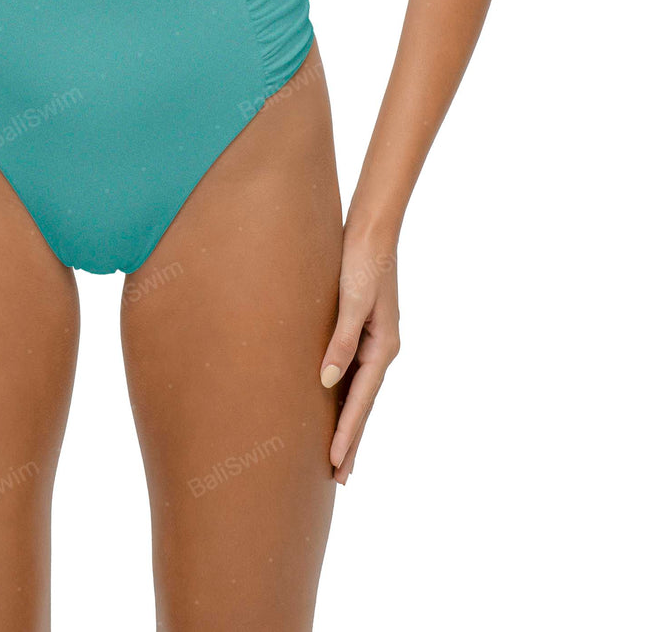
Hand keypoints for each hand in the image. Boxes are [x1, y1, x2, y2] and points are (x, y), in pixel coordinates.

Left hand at [319, 216, 400, 484]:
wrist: (371, 230)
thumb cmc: (361, 261)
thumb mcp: (352, 301)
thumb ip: (340, 340)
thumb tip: (326, 382)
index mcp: (382, 347)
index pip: (361, 400)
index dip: (347, 433)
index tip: (336, 463)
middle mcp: (380, 349)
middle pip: (363, 404)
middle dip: (352, 441)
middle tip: (340, 478)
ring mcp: (372, 341)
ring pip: (358, 392)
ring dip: (348, 423)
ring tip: (338, 455)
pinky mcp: (361, 330)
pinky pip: (352, 373)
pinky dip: (344, 396)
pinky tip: (332, 405)